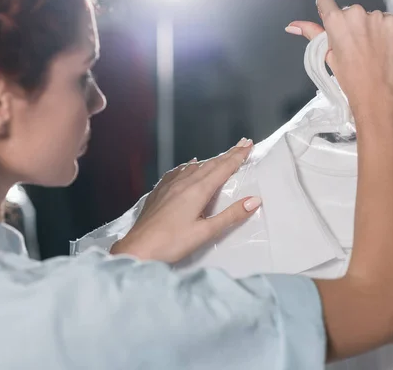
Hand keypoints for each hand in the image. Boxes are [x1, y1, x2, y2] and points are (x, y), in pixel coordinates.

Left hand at [110, 138, 261, 262]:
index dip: (237, 156)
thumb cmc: (171, 243)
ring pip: (194, 167)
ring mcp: (169, 186)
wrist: (138, 248)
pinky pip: (177, 172)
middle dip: (228, 154)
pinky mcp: (159, 192)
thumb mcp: (205, 232)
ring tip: (221, 156)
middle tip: (242, 144)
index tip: (248, 145)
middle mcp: (183, 183)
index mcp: (197, 191)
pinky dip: (188, 166)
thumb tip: (254, 200)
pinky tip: (188, 165)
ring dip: (210, 160)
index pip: (222, 168)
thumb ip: (230, 215)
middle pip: (210, 164)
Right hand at [286, 0, 392, 117]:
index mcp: (336, 21)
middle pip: (348, 11)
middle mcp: (356, 14)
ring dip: (367, 28)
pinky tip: (380, 47)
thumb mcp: (327, 55)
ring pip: (368, 16)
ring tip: (367, 50)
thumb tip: (293, 26)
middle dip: (349, 25)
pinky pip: (385, 20)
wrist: (376, 92)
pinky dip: (383, 31)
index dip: (325, 10)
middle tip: (352, 47)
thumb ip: (312, 34)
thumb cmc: (350, 78)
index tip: (331, 21)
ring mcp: (377, 17)